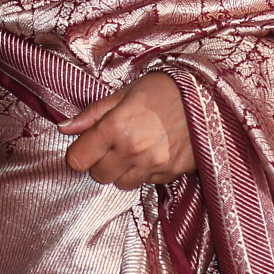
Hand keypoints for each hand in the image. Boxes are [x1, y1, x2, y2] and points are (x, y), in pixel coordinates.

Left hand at [60, 72, 194, 188]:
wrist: (209, 97)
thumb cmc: (164, 89)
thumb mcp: (125, 92)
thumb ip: (93, 113)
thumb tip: (64, 127)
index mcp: (116, 127)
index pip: (78, 159)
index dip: (79, 152)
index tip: (86, 145)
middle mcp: (132, 150)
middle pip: (98, 175)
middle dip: (100, 162)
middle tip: (113, 144)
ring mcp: (152, 165)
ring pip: (120, 184)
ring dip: (122, 170)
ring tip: (134, 149)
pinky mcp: (170, 174)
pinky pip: (145, 183)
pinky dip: (144, 172)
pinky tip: (153, 152)